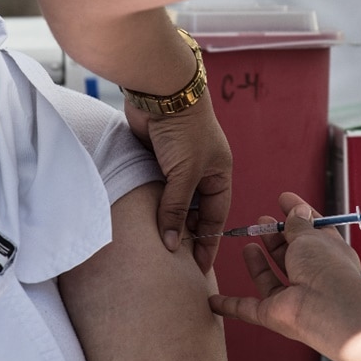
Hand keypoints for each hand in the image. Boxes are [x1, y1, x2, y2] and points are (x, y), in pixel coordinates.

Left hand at [126, 95, 231, 272]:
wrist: (161, 91)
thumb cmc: (183, 130)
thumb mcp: (184, 174)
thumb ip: (175, 210)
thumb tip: (172, 245)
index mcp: (219, 174)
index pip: (215, 217)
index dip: (207, 242)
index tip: (198, 270)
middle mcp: (201, 171)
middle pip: (193, 211)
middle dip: (185, 234)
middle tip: (174, 263)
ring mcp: (178, 164)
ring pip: (172, 201)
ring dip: (165, 219)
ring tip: (156, 247)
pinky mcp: (156, 157)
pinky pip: (155, 188)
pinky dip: (150, 202)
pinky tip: (142, 220)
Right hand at [208, 193, 360, 360]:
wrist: (327, 306)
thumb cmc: (325, 267)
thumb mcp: (310, 235)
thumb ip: (299, 222)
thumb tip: (297, 209)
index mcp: (328, 255)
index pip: (312, 230)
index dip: (298, 213)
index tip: (284, 199)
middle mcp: (312, 277)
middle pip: (289, 255)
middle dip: (275, 237)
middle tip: (262, 220)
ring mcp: (292, 298)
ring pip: (271, 280)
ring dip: (258, 264)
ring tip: (248, 244)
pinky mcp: (273, 314)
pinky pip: (248, 310)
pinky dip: (231, 306)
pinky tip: (215, 301)